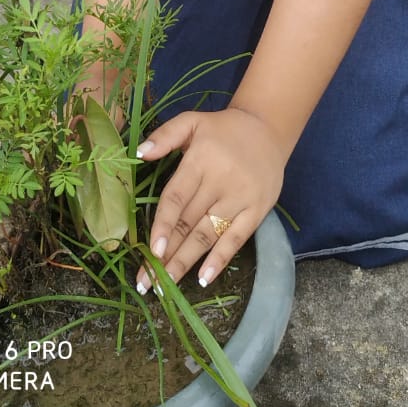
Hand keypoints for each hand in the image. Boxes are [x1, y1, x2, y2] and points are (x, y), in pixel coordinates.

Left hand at [134, 107, 285, 292]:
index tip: (151, 250)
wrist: (268, 128)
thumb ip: (165, 136)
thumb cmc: (222, 129)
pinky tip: (204, 279)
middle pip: (189, 222)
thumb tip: (139, 153)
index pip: (177, 197)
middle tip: (147, 281)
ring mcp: (241, 198)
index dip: (164, 225)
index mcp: (200, 160)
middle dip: (167, 254)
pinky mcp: (258, 210)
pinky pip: (236, 239)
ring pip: (208, 235)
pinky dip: (220, 260)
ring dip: (186, 262)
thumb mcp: (191, 121)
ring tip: (166, 285)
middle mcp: (220, 181)